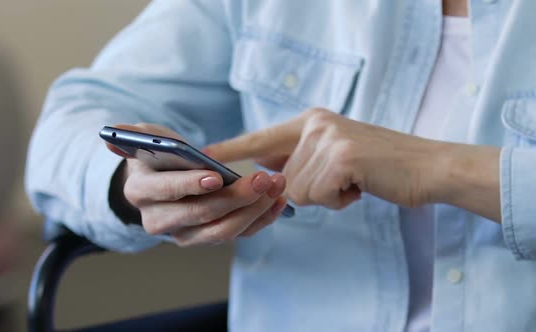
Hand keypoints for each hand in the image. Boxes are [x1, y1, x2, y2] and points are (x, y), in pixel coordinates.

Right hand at [106, 123, 287, 245]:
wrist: (164, 182)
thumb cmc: (158, 157)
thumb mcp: (145, 140)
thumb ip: (132, 135)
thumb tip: (112, 133)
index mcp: (141, 193)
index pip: (166, 193)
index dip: (189, 185)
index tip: (216, 176)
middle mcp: (159, 221)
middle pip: (200, 215)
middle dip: (234, 198)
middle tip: (262, 179)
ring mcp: (185, 234)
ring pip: (223, 231)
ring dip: (254, 210)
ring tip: (276, 186)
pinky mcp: (209, 237)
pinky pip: (239, 233)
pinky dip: (262, 219)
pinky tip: (280, 201)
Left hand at [205, 108, 444, 209]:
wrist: (427, 167)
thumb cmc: (380, 167)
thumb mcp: (336, 154)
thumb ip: (301, 160)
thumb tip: (269, 176)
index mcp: (311, 121)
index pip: (260, 137)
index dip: (230, 151)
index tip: (202, 159)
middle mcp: (316, 123)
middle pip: (281, 176)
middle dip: (308, 189)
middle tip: (343, 179)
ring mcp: (328, 138)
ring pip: (297, 190)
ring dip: (326, 196)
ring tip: (354, 181)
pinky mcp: (341, 157)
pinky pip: (317, 196)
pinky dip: (339, 200)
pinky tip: (361, 186)